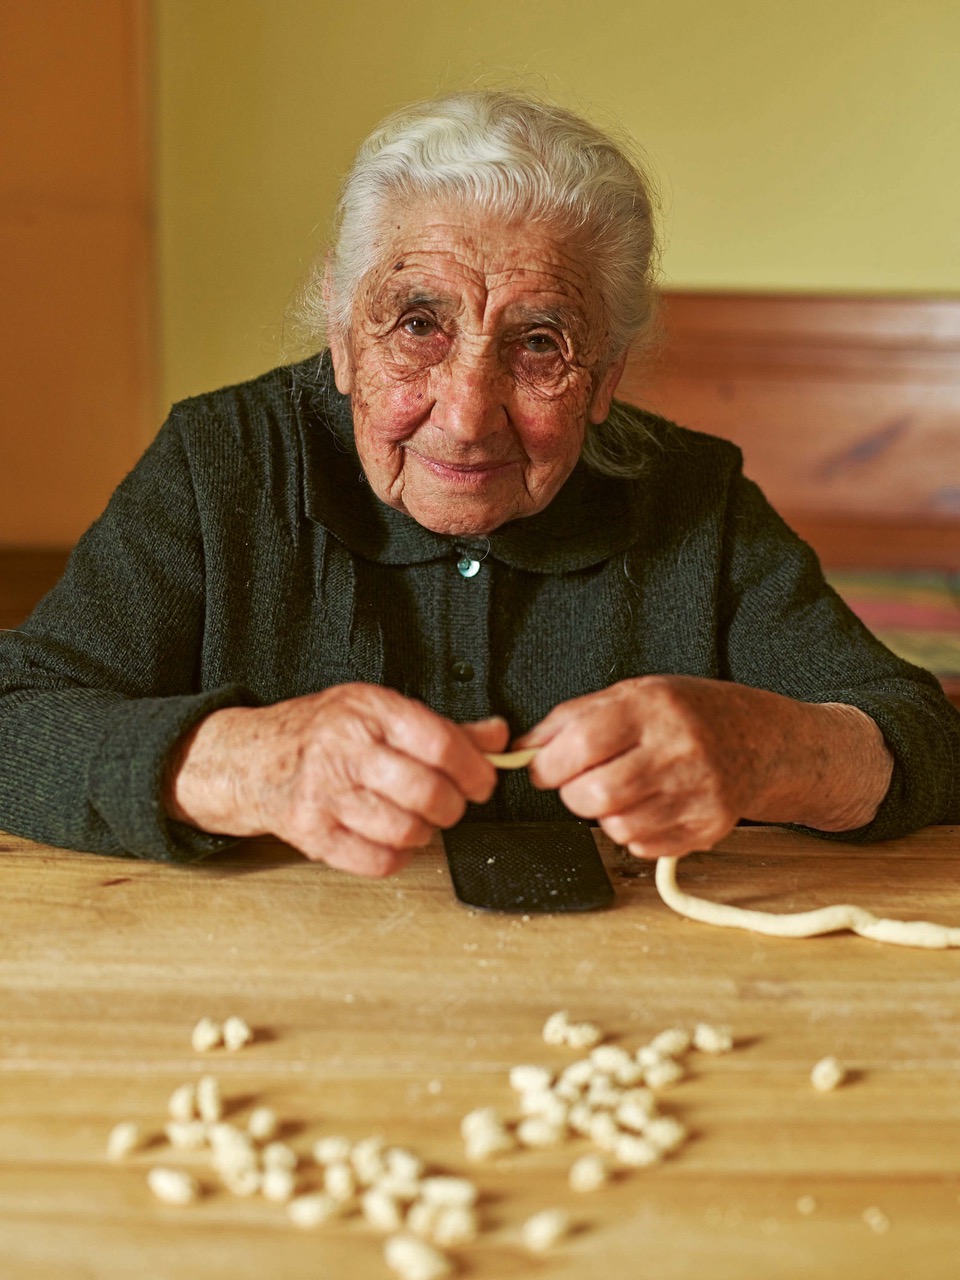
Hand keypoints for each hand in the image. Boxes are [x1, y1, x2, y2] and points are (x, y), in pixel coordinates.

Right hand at [166, 684, 507, 876]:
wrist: (254, 759)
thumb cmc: (322, 733)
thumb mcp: (378, 712)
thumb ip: (442, 727)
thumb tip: (498, 737)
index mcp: (367, 711)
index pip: (439, 743)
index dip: (473, 770)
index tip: (482, 782)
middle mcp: (344, 750)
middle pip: (427, 792)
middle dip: (453, 806)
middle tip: (451, 804)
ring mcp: (325, 794)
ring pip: (406, 830)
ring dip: (425, 832)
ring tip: (418, 820)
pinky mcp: (312, 833)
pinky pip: (377, 861)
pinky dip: (397, 857)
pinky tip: (391, 838)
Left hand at [516, 676, 892, 859]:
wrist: (765, 740)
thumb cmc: (690, 713)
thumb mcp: (634, 694)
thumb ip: (573, 718)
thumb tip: (521, 749)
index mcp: (653, 707)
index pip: (580, 744)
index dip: (548, 764)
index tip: (543, 768)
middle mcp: (679, 749)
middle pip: (595, 794)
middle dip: (573, 794)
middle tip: (582, 781)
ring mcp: (698, 792)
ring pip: (615, 826)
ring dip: (604, 814)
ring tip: (623, 789)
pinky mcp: (709, 826)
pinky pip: (642, 845)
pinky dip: (632, 831)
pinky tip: (650, 805)